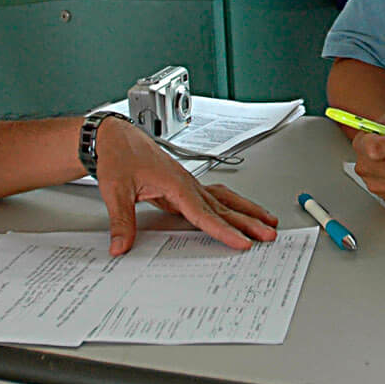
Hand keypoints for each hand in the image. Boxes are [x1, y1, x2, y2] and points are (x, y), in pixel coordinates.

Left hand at [94, 117, 278, 253]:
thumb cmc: (118, 157)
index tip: (242, 241)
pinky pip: (215, 197)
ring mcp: (188, 184)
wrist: (116, 137)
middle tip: (268, 235)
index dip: (225, 230)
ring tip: (268, 222)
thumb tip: (121, 246)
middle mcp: (187, 183)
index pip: (205, 214)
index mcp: (175, 184)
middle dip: (249, 222)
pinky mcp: (184, 185)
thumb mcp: (115, 191)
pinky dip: (232, 205)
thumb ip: (122, 221)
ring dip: (248, 211)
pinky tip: (240, 210)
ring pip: (225, 200)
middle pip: (224, 207)